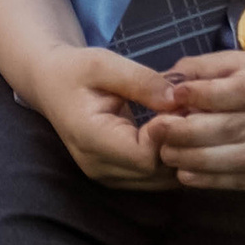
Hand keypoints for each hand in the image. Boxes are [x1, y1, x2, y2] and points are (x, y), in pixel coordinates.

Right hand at [26, 44, 179, 188]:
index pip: (144, 157)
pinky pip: (154, 177)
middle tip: (194, 112)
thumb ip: (140, 80)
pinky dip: (170, 158)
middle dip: (181, 145)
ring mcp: (106, 176)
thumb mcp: (103, 63)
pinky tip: (174, 132)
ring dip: (179, 153)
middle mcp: (98, 166)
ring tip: (186, 121)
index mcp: (90, 138)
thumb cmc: (75, 70)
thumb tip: (177, 98)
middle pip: (156, 173)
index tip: (181, 106)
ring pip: (160, 180)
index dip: (170, 135)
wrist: (50, 84)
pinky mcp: (116, 177)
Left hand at [139, 50, 244, 191]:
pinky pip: (243, 182)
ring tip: (166, 153)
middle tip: (157, 129)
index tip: (172, 95)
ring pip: (237, 160)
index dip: (204, 94)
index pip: (239, 91)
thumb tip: (168, 78)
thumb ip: (208, 67)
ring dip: (197, 159)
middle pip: (234, 128)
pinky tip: (186, 175)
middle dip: (190, 131)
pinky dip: (212, 181)